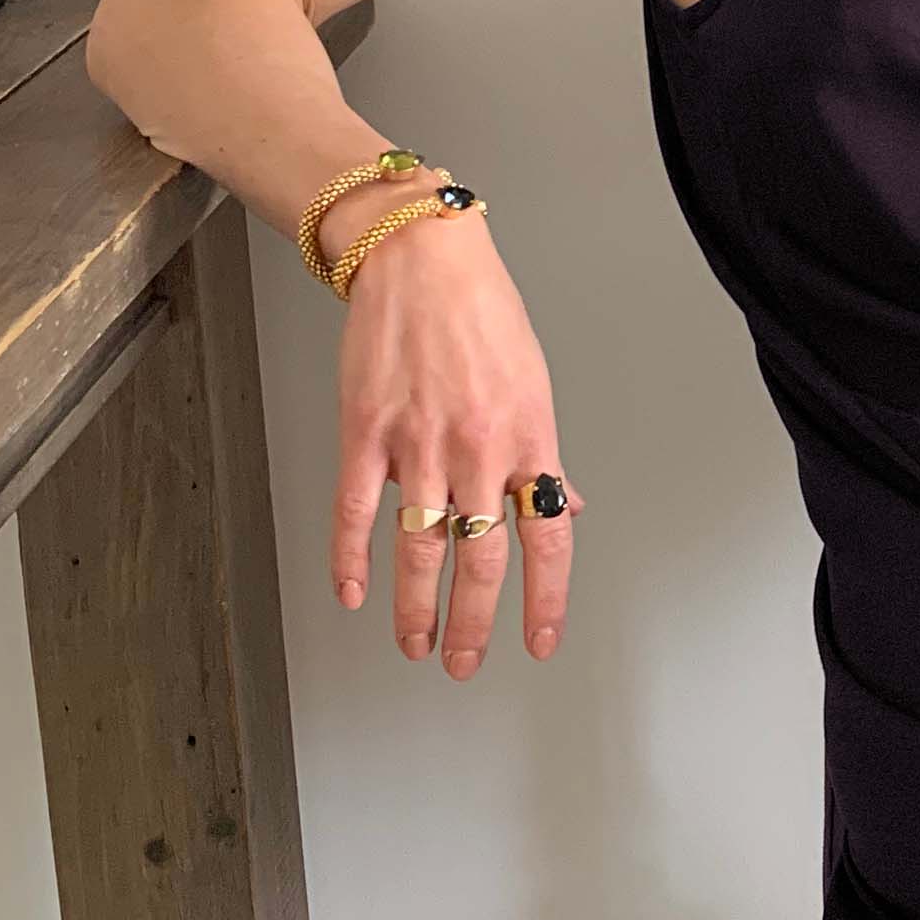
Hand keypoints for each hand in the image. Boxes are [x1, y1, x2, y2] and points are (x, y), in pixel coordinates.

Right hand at [328, 211, 587, 675]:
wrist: (421, 256)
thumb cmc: (482, 312)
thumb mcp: (534, 384)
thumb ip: (545, 457)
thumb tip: (568, 509)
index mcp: (529, 438)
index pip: (548, 538)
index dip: (546, 599)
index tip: (541, 641)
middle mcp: (477, 446)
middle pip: (480, 558)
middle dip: (475, 623)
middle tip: (466, 663)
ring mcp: (418, 441)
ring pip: (419, 547)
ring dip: (416, 608)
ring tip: (416, 644)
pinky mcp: (365, 430)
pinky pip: (356, 509)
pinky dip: (352, 559)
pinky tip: (353, 592)